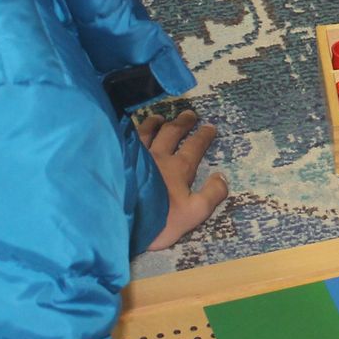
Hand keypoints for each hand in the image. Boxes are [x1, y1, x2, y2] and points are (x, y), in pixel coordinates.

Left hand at [137, 109, 228, 250]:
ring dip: (155, 123)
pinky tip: (127, 131)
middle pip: (171, 133)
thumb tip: (222, 175)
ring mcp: (135, 157)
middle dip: (182, 123)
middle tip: (189, 114)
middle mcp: (158, 156)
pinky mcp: (116, 161)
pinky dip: (129, 131)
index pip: (194, 146)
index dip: (203, 136)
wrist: (123, 224)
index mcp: (178, 168)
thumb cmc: (161, 221)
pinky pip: (125, 140)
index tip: (210, 126)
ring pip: (146, 132)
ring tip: (159, 117)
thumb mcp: (195, 213)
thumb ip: (212, 194)